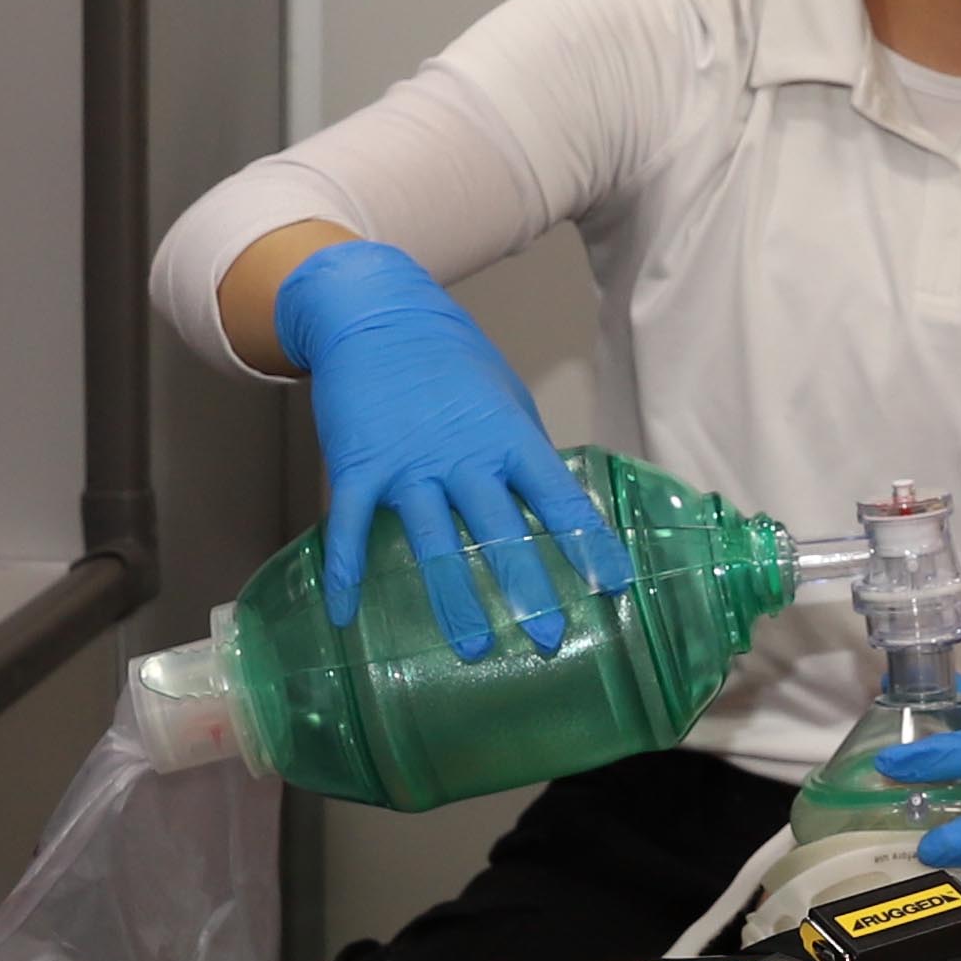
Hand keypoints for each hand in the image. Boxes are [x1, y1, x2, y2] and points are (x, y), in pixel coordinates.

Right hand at [275, 239, 625, 660]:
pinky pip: (349, 527)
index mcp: (507, 437)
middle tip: (548, 640)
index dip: (588, 544)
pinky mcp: (358, 466)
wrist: (376, 312)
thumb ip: (521, 449)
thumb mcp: (502, 395)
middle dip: (527, 587)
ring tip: (473, 648)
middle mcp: (463, 456)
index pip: (558, 498)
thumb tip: (550, 500)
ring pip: (434, 541)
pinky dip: (346, 571)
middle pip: (500, 530)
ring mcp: (408, 464)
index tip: (614, 587)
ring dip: (454, 599)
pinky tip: (346, 614)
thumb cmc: (448, 358)